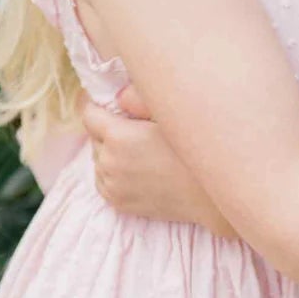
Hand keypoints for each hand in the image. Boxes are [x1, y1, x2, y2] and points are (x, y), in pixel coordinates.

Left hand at [83, 89, 237, 235]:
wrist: (209, 196)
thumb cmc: (195, 151)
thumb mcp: (170, 115)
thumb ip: (138, 99)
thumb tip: (118, 95)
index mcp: (118, 136)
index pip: (88, 113)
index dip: (96, 105)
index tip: (107, 103)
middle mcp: (109, 162)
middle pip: (94, 137)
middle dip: (108, 129)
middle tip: (135, 128)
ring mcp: (112, 185)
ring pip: (99, 159)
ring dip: (110, 152)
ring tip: (139, 151)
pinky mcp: (118, 202)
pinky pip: (104, 180)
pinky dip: (114, 172)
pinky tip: (137, 169)